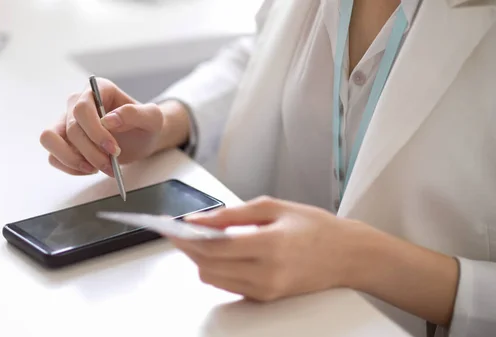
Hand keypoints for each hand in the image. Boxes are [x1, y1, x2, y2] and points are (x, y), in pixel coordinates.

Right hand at [40, 78, 163, 175]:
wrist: (142, 140)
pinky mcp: (63, 142)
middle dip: (91, 152)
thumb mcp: (152, 118)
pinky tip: (90, 169)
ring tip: (95, 168)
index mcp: (97, 90)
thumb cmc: (146, 126)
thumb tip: (109, 119)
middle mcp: (77, 103)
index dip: (95, 131)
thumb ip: (135, 114)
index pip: (82, 108)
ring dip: (73, 160)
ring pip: (50, 139)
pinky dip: (70, 168)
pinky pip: (53, 157)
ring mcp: (66, 122)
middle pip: (71, 129)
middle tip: (111, 164)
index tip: (113, 148)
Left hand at [169, 196, 361, 301]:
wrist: (349, 255)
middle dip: (187, 248)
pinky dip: (217, 269)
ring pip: (213, 279)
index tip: (171, 226)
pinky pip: (228, 285)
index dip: (187, 237)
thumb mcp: (275, 207)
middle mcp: (267, 273)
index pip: (215, 246)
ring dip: (200, 260)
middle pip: (208, 266)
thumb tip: (201, 219)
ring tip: (199, 239)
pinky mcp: (266, 298)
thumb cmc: (316, 227)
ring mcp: (266, 289)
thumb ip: (234, 213)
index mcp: (271, 244)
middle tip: (179, 231)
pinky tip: (219, 252)